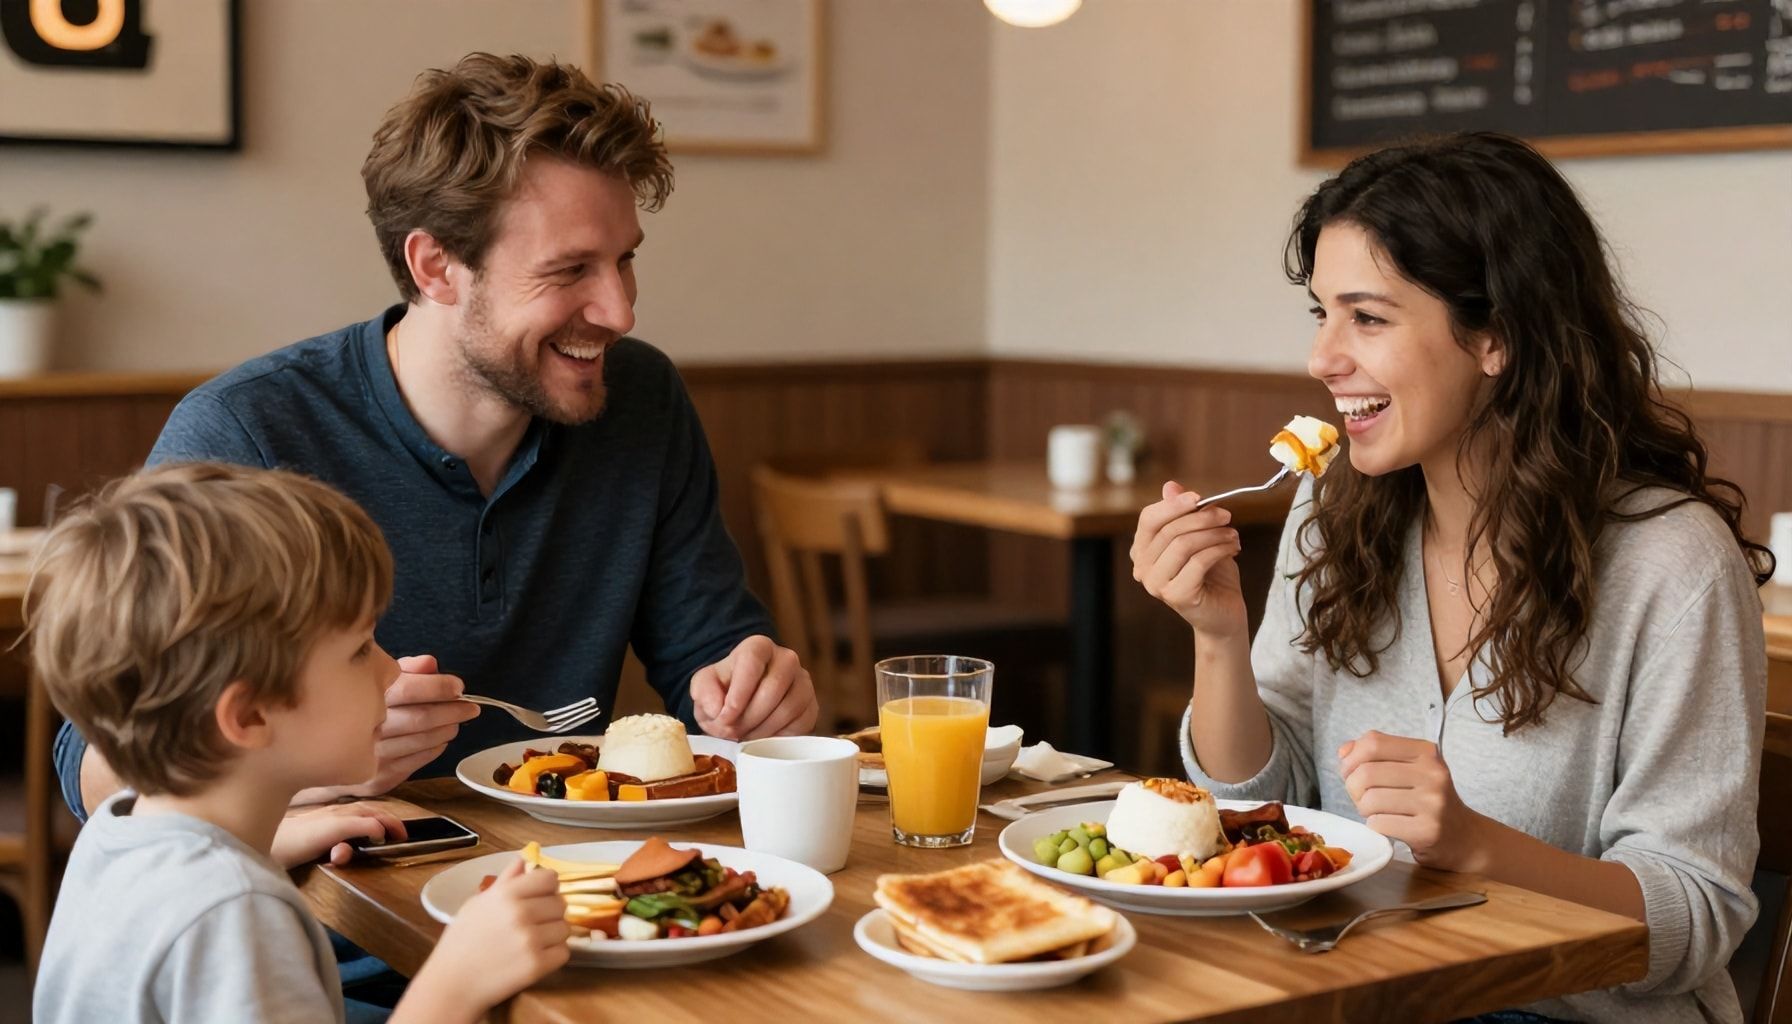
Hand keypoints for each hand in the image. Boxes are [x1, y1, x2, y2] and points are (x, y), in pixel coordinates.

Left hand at [271, 803, 407, 868]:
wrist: (253, 841)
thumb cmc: (293, 839)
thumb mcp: (331, 831)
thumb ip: (357, 826)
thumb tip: (381, 829)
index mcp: (341, 813)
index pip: (374, 813)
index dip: (391, 822)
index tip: (404, 836)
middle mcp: (333, 814)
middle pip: (365, 813)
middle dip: (384, 822)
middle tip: (398, 837)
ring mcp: (321, 823)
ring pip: (353, 819)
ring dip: (370, 825)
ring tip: (380, 836)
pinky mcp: (311, 834)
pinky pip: (339, 828)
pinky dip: (353, 831)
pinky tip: (349, 840)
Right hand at [296, 654, 479, 803]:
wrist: (308, 753)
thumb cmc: (345, 709)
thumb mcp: (368, 680)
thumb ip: (402, 670)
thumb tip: (431, 663)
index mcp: (359, 696)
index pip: (409, 689)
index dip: (439, 686)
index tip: (458, 686)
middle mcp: (362, 728)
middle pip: (422, 718)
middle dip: (453, 710)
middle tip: (470, 706)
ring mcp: (368, 757)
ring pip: (423, 741)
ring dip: (447, 729)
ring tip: (456, 721)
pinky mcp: (374, 779)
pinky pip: (416, 762)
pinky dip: (434, 748)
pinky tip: (439, 739)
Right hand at [414, 858, 568, 1012]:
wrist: (452, 985)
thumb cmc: (460, 942)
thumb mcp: (477, 904)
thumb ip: (504, 882)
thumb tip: (524, 861)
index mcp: (506, 894)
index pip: (550, 878)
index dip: (547, 888)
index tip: (538, 897)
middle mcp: (522, 913)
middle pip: (560, 903)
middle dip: (550, 913)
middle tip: (533, 924)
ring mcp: (531, 940)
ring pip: (564, 928)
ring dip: (553, 935)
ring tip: (532, 942)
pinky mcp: (537, 965)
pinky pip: (563, 952)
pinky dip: (553, 955)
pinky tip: (535, 957)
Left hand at [690, 635, 818, 739]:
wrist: (743, 705)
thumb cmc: (724, 692)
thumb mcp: (704, 687)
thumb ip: (704, 692)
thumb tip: (718, 708)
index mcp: (758, 647)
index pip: (752, 663)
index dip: (738, 694)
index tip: (725, 716)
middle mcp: (786, 659)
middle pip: (773, 688)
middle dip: (748, 716)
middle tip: (732, 731)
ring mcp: (803, 682)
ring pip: (788, 709)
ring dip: (761, 729)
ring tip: (744, 735)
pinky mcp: (811, 706)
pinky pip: (800, 724)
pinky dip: (777, 737)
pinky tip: (761, 738)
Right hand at [1130, 481, 1245, 636]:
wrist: (1224, 614)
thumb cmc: (1211, 575)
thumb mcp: (1199, 537)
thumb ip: (1183, 514)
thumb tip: (1170, 486)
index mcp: (1143, 552)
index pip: (1149, 520)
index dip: (1173, 505)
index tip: (1199, 497)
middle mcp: (1143, 569)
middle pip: (1169, 530)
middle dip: (1201, 518)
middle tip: (1226, 515)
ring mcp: (1156, 585)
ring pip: (1183, 544)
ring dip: (1214, 534)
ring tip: (1233, 534)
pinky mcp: (1176, 595)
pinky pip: (1198, 561)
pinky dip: (1219, 549)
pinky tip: (1233, 548)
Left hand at [1339, 731, 1491, 872]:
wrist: (1464, 837)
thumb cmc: (1428, 800)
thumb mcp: (1409, 769)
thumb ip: (1376, 755)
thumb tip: (1344, 751)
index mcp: (1426, 752)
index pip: (1374, 742)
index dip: (1351, 758)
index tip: (1350, 772)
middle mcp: (1433, 773)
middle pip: (1366, 773)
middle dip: (1353, 788)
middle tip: (1360, 798)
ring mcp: (1433, 803)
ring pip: (1370, 800)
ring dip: (1363, 809)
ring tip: (1376, 812)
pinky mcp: (1428, 830)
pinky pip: (1380, 823)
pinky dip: (1375, 825)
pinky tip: (1387, 825)